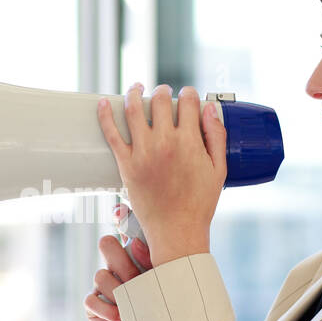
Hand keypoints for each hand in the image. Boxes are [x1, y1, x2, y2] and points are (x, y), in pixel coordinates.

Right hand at [85, 230, 155, 320]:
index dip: (135, 243)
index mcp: (138, 259)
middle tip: (138, 281)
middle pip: (107, 245)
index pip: (128, 236)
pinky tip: (121, 319)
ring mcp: (104, 288)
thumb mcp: (169, 291)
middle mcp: (118, 269)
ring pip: (101, 275)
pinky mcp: (93, 307)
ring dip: (118, 291)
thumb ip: (162, 267)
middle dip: (123, 263)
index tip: (149, 257)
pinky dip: (106, 310)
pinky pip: (91, 299)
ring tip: (133, 308)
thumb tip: (142, 245)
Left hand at [95, 84, 225, 265]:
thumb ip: (216, 136)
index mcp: (190, 141)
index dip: (189, 94)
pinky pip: (111, 134)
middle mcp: (165, 142)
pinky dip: (104, 115)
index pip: (188, 102)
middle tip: (163, 93)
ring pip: (133, 109)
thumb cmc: (199, 204)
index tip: (188, 96)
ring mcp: (143, 152)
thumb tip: (209, 109)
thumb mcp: (218, 169)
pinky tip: (102, 103)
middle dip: (163, 91)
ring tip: (136, 89)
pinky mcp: (126, 164)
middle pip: (160, 100)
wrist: (176, 231)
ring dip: (134, 92)